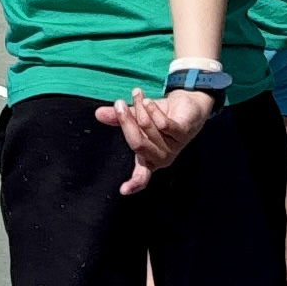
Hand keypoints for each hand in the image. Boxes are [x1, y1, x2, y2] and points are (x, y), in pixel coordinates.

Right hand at [94, 85, 215, 192]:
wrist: (188, 104)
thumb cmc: (161, 115)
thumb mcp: (136, 117)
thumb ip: (119, 119)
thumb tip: (98, 114)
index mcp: (148, 159)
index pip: (142, 176)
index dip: (134, 183)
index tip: (124, 190)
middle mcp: (161, 157)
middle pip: (138, 144)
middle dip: (126, 122)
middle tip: (118, 104)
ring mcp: (173, 147)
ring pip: (149, 128)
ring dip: (141, 108)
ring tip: (138, 95)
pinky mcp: (184, 133)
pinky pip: (163, 123)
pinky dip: (153, 109)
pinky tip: (149, 101)